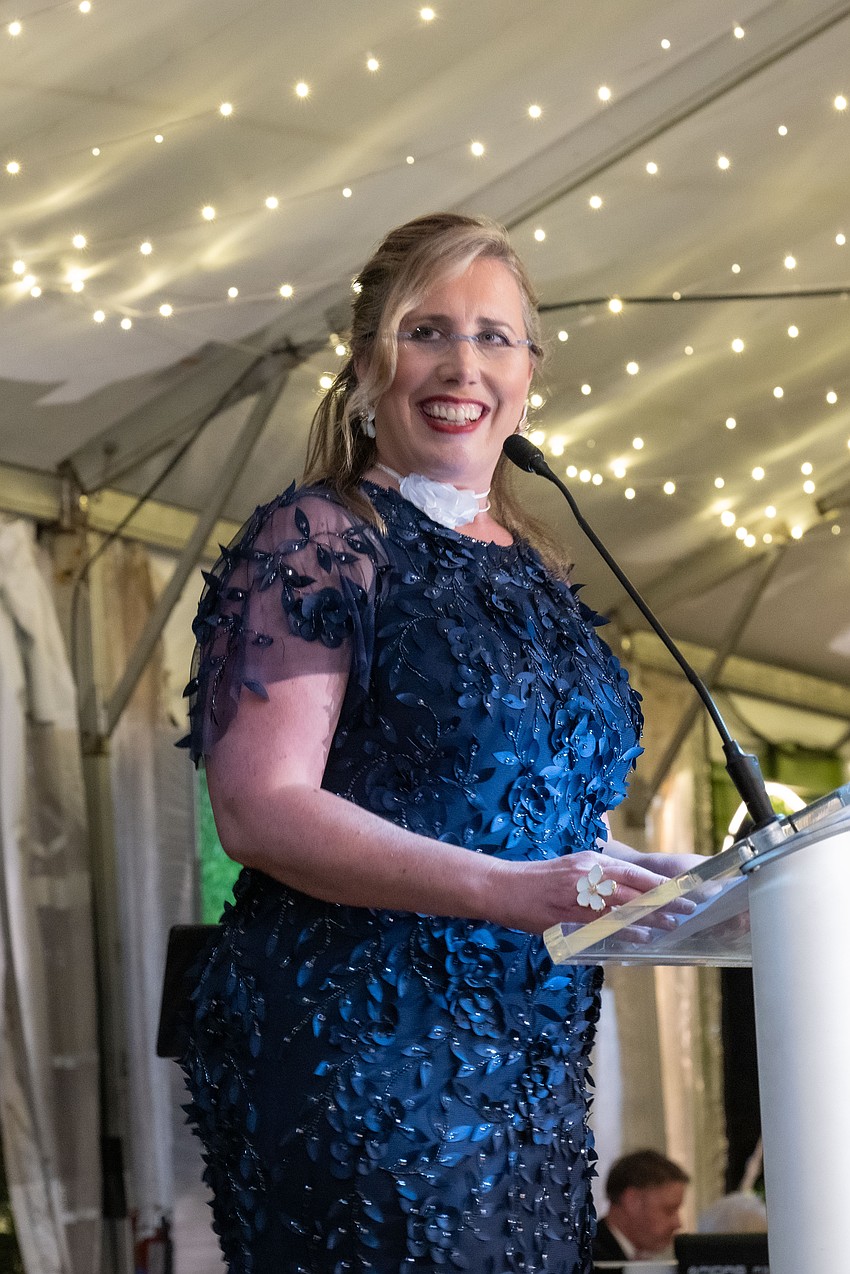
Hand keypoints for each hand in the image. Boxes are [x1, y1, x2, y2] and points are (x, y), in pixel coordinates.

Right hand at [490, 850, 691, 935]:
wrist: (504, 886)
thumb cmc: (538, 878)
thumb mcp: (571, 867)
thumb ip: (596, 874)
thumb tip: (623, 886)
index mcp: (591, 861)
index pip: (633, 871)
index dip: (659, 881)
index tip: (681, 888)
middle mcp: (588, 875)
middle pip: (634, 888)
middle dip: (663, 900)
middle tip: (687, 908)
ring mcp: (579, 896)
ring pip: (623, 907)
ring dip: (650, 917)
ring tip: (672, 924)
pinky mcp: (569, 915)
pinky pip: (603, 925)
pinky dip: (625, 930)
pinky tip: (642, 937)